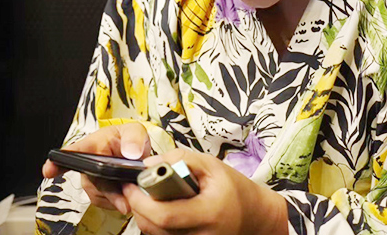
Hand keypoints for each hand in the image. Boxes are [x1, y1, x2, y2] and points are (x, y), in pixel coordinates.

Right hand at [42, 122, 150, 214]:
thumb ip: (133, 138)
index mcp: (92, 144)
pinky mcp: (99, 192)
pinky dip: (117, 201)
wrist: (134, 152)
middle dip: (107, 192)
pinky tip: (126, 195)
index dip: (57, 161)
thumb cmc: (128, 138)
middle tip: (123, 200)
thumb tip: (130, 152)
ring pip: (97, 194)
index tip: (49, 169)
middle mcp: (87, 163)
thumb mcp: (135, 131)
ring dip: (114, 198)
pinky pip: (104, 202)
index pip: (71, 152)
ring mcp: (91, 179)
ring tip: (130, 194)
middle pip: (90, 181)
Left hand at [122, 149, 287, 234]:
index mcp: (208, 213)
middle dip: (138, 206)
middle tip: (135, 188)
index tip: (132, 183)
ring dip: (144, 215)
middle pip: (154, 228)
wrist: (254, 216)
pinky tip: (160, 208)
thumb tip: (148, 164)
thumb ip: (181, 159)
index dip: (142, 201)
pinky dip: (155, 224)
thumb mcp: (212, 165)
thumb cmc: (234, 189)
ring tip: (149, 196)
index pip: (164, 215)